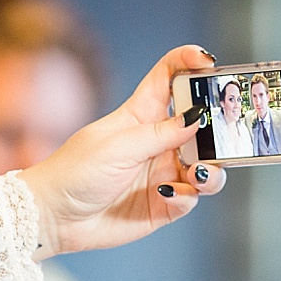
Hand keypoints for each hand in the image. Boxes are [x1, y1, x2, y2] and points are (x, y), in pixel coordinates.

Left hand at [19, 45, 225, 258]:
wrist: (53, 219)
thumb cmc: (75, 172)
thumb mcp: (117, 146)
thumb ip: (160, 134)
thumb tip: (197, 118)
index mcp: (141, 115)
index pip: (169, 78)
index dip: (188, 62)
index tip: (208, 61)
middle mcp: (157, 142)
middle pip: (201, 125)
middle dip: (218, 127)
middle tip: (227, 132)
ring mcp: (163, 173)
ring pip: (206, 165)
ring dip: (211, 169)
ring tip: (200, 173)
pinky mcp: (164, 204)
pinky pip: (191, 197)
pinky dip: (187, 196)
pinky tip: (169, 197)